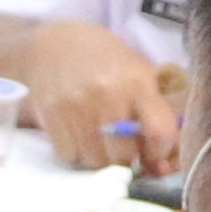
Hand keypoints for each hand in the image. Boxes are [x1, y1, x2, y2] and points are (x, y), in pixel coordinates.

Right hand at [6, 21, 173, 174]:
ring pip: (94, 161)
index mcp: (137, 83)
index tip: (153, 154)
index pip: (160, 132)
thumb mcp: (139, 76)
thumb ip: (154, 116)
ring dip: (98, 157)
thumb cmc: (105, 62)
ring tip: (96, 137)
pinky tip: (76, 133)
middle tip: (120, 147)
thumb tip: (159, 167)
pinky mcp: (50, 114)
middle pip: (123, 155)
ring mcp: (76, 106)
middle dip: (125, 158)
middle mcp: (107, 95)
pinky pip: (69, 155)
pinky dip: (75, 152)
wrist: (55, 44)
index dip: (159, 152)